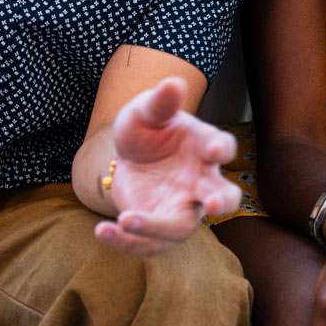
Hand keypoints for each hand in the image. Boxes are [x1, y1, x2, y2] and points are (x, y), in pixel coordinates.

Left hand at [94, 77, 240, 255]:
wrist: (129, 158)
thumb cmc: (147, 131)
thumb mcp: (145, 112)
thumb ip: (159, 103)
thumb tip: (172, 82)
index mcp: (203, 147)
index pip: (222, 147)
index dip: (222, 150)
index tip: (217, 152)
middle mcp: (200, 181)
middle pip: (224, 197)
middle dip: (221, 202)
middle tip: (212, 205)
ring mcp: (182, 207)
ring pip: (183, 228)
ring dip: (157, 228)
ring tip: (126, 219)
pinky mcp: (159, 228)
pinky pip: (149, 243)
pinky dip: (126, 241)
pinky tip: (102, 230)